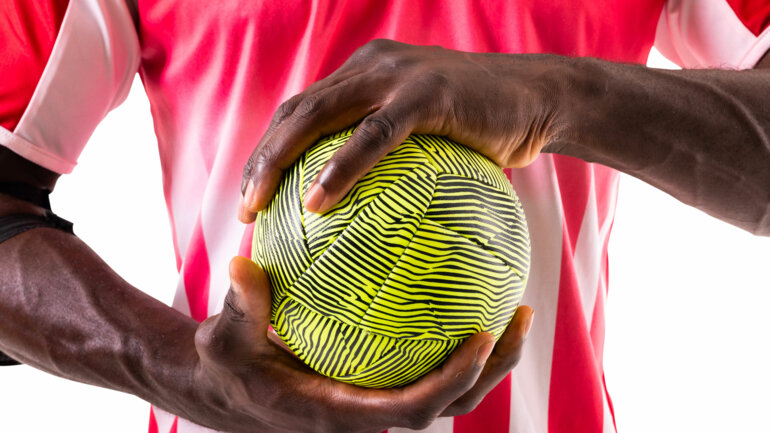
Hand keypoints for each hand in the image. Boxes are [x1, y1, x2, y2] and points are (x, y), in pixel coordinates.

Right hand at [190, 256, 533, 432]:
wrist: (226, 389)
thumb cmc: (227, 364)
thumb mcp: (223, 336)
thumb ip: (240, 306)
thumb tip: (240, 264)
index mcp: (341, 414)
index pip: (411, 410)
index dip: (450, 380)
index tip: (481, 335)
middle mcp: (368, 413)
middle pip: (450, 404)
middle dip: (492, 368)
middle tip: (521, 314)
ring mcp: (375, 400)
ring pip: (448, 389)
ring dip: (487, 356)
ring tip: (514, 306)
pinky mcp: (375, 383)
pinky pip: (424, 363)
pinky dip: (450, 337)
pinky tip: (459, 290)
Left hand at [239, 39, 571, 219]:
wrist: (543, 98)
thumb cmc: (488, 130)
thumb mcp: (433, 138)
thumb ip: (397, 160)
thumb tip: (370, 219)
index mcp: (367, 74)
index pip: (302, 109)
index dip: (269, 151)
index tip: (255, 197)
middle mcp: (373, 67)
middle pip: (296, 110)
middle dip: (260, 159)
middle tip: (245, 210)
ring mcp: (397, 76)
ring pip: (319, 115)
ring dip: (279, 161)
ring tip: (259, 206)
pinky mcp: (426, 94)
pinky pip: (373, 136)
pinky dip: (340, 168)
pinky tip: (317, 202)